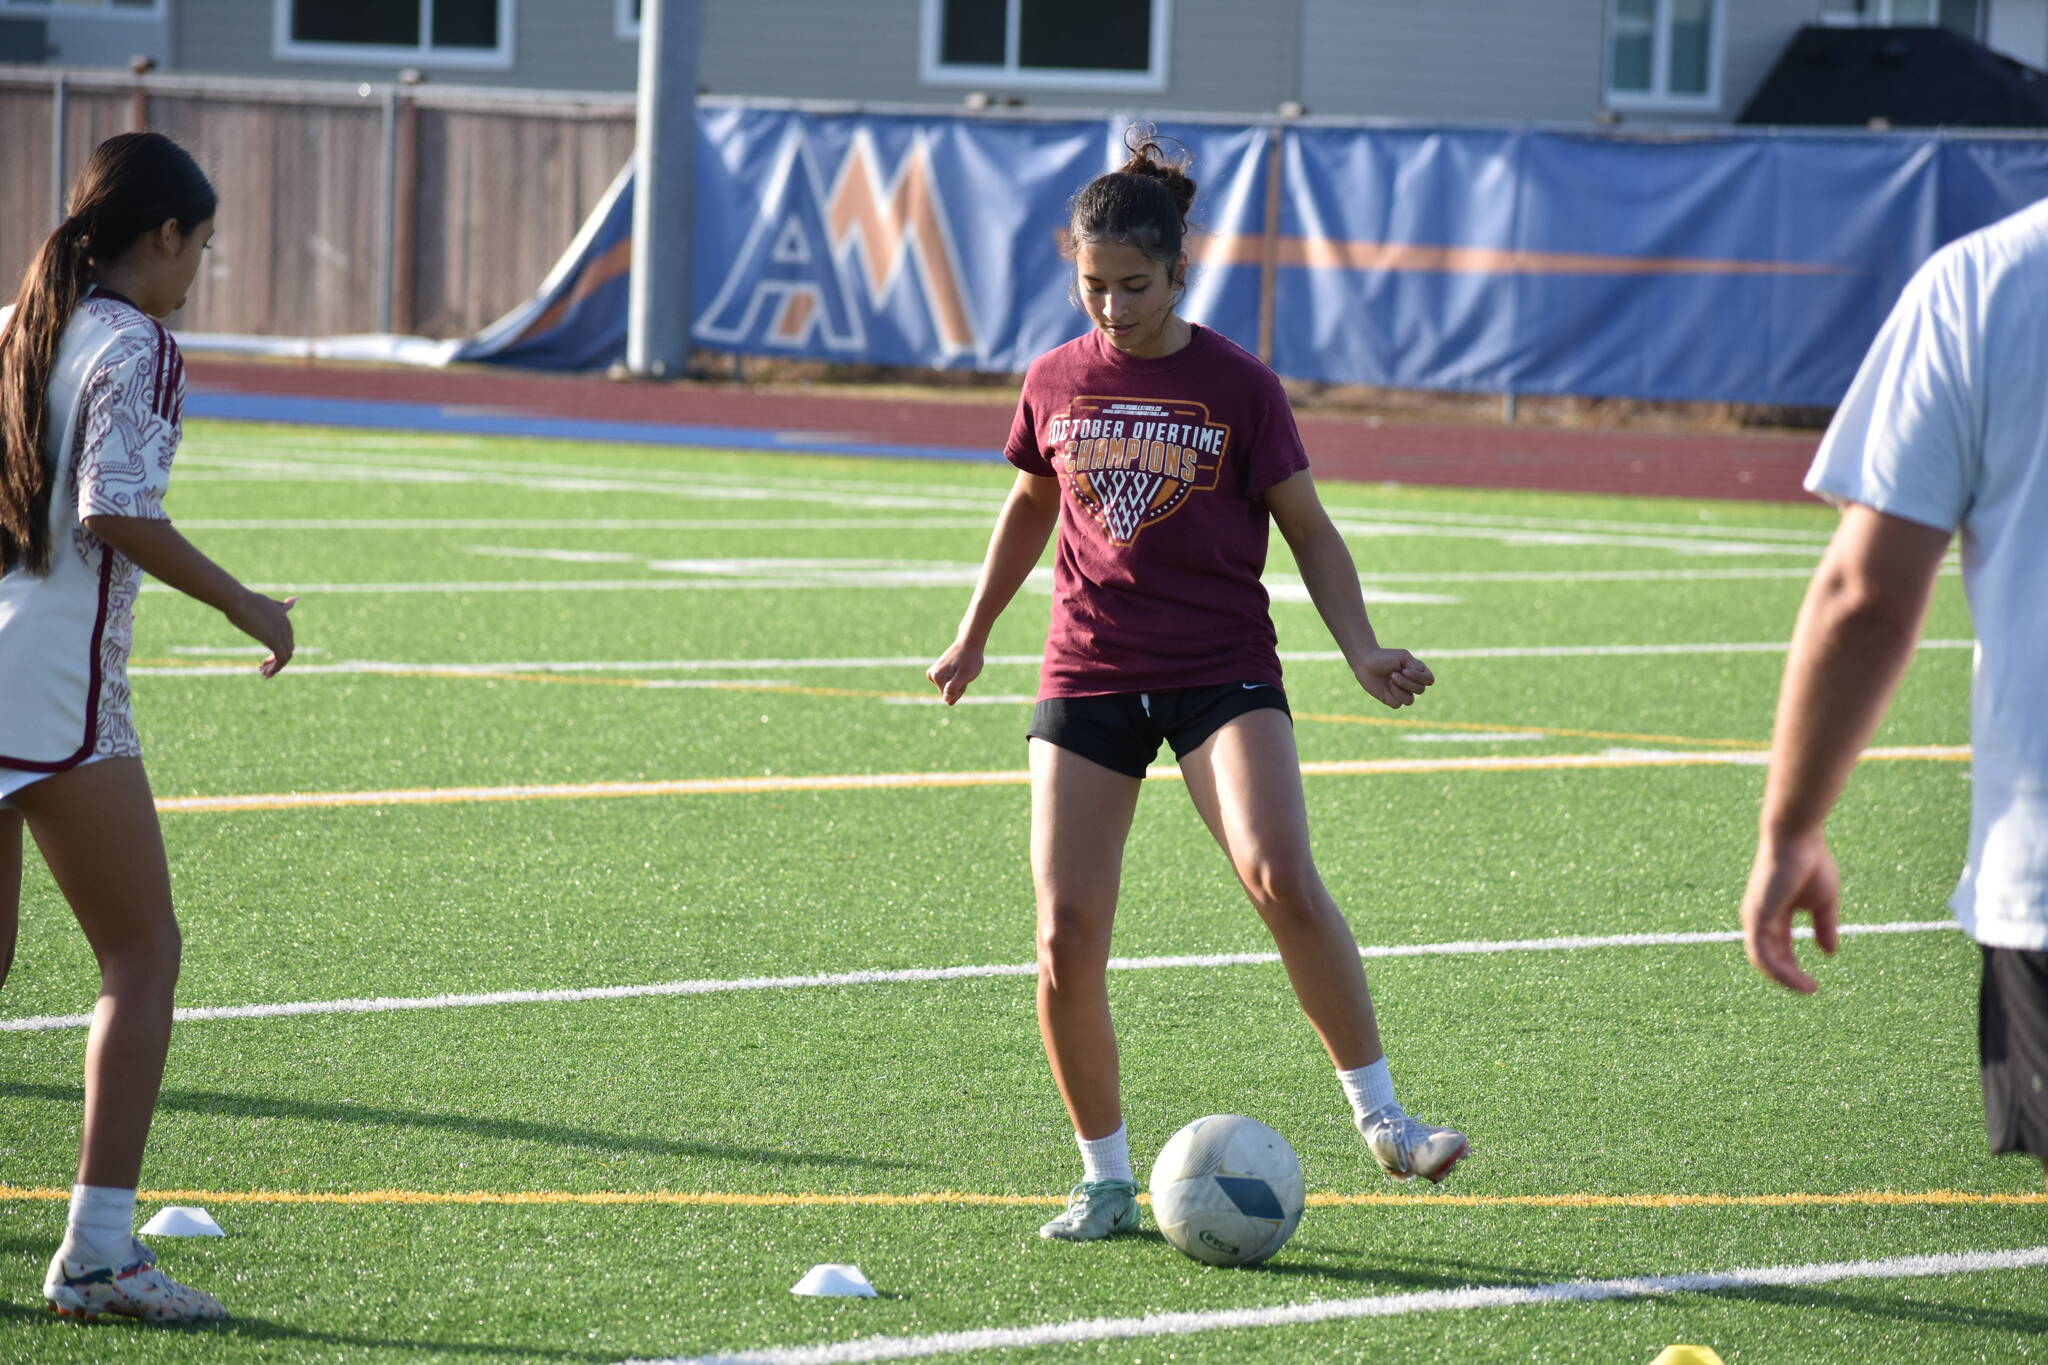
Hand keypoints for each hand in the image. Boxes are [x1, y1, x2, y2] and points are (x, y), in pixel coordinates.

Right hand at [226, 592, 296, 677]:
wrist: (236, 600)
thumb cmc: (245, 601)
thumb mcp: (267, 603)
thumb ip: (281, 607)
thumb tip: (296, 600)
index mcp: (284, 618)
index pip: (287, 640)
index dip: (278, 651)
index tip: (265, 660)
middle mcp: (286, 626)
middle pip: (288, 649)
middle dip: (277, 661)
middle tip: (263, 668)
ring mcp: (281, 632)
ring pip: (286, 656)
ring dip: (276, 667)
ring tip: (264, 673)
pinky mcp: (274, 639)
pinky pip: (281, 658)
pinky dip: (275, 668)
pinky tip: (265, 673)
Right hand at [926, 639, 984, 705]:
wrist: (970, 642)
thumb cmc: (970, 659)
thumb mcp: (965, 675)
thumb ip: (954, 688)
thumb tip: (946, 700)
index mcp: (936, 677)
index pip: (950, 697)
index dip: (960, 689)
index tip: (963, 675)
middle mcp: (931, 675)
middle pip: (948, 694)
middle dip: (959, 686)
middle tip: (964, 671)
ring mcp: (933, 673)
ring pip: (949, 689)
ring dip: (959, 682)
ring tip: (962, 669)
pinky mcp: (937, 672)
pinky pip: (949, 684)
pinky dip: (958, 679)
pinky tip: (960, 669)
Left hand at [1354, 647, 1432, 708]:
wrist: (1365, 662)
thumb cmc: (1384, 657)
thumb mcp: (1403, 656)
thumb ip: (1416, 666)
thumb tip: (1421, 680)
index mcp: (1417, 672)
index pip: (1429, 680)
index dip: (1419, 678)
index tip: (1404, 670)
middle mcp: (1412, 683)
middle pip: (1420, 691)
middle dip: (1406, 683)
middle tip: (1393, 674)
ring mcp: (1402, 692)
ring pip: (1409, 701)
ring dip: (1399, 690)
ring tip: (1389, 681)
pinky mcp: (1391, 699)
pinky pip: (1397, 704)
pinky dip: (1391, 695)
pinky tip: (1384, 688)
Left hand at [1739, 829, 1840, 993]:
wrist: (1797, 839)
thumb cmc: (1809, 862)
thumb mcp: (1823, 902)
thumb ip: (1824, 927)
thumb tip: (1829, 954)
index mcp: (1773, 915)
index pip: (1778, 950)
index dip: (1793, 969)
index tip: (1813, 985)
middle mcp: (1759, 918)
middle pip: (1768, 959)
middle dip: (1788, 978)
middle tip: (1809, 989)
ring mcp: (1754, 918)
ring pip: (1763, 960)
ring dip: (1785, 978)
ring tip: (1806, 988)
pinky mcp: (1756, 916)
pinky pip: (1762, 953)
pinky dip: (1778, 970)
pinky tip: (1796, 979)